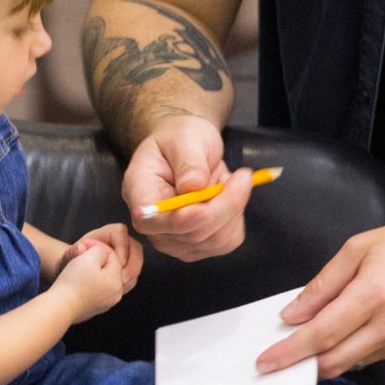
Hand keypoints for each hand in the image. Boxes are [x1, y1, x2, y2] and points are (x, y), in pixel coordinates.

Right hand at [53, 238, 128, 320]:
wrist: (59, 307)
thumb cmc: (73, 283)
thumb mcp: (89, 258)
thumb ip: (100, 250)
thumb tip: (103, 252)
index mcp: (117, 282)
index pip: (112, 256)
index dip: (97, 248)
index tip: (83, 246)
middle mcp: (116, 295)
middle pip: (108, 268)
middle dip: (96, 260)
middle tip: (81, 255)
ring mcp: (106, 304)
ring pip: (101, 279)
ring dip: (92, 271)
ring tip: (78, 268)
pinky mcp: (95, 309)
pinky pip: (94, 290)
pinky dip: (87, 284)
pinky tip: (77, 282)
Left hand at [72, 222, 142, 293]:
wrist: (71, 276)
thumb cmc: (69, 263)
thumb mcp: (68, 257)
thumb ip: (73, 252)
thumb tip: (80, 248)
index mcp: (104, 234)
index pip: (120, 232)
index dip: (121, 247)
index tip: (115, 263)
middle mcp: (116, 243)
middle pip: (135, 247)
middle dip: (132, 263)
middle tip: (123, 278)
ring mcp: (123, 256)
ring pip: (137, 261)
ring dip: (132, 273)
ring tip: (121, 284)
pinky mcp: (125, 269)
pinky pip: (134, 273)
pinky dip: (130, 281)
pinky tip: (121, 288)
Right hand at [121, 116, 249, 262]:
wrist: (187, 149)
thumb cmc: (180, 139)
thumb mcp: (184, 138)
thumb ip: (188, 162)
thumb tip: (193, 186)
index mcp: (140, 194)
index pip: (154, 221)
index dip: (181, 220)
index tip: (206, 204)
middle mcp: (154, 225)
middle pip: (193, 233)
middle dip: (225, 205)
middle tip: (244, 175)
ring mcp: (176, 241)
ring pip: (216, 240)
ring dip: (234, 209)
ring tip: (230, 180)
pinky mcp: (199, 246)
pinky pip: (228, 241)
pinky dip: (236, 218)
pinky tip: (228, 197)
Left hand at [259, 211, 384, 378]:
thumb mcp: (361, 247)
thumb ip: (324, 284)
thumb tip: (294, 313)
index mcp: (373, 295)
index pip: (321, 334)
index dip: (290, 351)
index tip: (266, 361)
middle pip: (334, 360)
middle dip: (302, 365)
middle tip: (277, 362)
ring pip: (353, 362)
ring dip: (326, 358)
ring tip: (309, 343)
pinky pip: (373, 356)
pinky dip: (352, 349)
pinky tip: (346, 334)